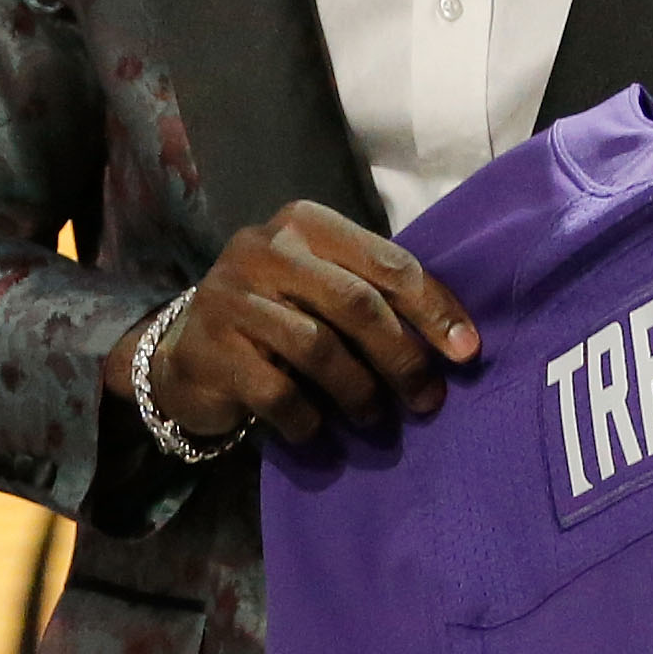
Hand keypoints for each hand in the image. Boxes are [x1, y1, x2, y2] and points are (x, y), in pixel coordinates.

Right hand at [139, 202, 479, 447]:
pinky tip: (317, 430)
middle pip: (356, 305)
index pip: (386, 262)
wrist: (186, 353)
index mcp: (304, 223)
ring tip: (375, 418)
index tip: (466, 352)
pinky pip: (278, 392)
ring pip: (319, 350)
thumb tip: (458, 342)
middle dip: (402, 358)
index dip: (433, 308)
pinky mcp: (210, 349)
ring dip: (360, 392)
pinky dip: (308, 419)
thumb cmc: (276, 317)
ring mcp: (231, 297)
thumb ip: (375, 294)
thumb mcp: (322, 287)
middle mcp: (264, 248)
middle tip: (427, 399)